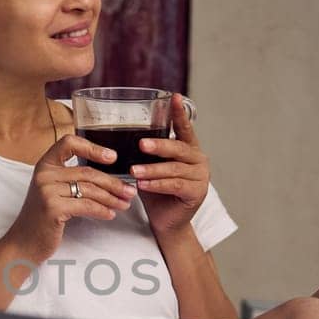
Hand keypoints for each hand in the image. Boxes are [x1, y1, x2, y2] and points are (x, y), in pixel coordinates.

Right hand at [4, 134, 138, 263]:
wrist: (24, 244)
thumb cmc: (42, 218)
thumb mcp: (53, 192)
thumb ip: (70, 179)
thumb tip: (107, 177)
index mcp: (44, 165)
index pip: (68, 143)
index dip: (93, 147)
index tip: (112, 157)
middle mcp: (43, 174)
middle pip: (87, 172)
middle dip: (113, 183)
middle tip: (130, 191)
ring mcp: (46, 191)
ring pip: (90, 190)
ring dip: (112, 198)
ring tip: (124, 204)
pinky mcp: (52, 208)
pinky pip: (86, 206)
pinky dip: (102, 210)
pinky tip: (110, 214)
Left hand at [133, 93, 210, 236]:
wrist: (167, 222)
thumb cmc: (156, 192)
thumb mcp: (150, 168)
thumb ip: (145, 154)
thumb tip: (117, 137)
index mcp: (188, 149)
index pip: (184, 128)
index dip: (179, 113)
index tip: (173, 97)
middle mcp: (198, 159)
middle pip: (178, 148)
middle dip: (159, 145)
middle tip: (141, 144)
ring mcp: (200, 176)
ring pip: (174, 169)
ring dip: (152, 169)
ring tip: (134, 171)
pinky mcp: (197, 193)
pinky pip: (175, 185)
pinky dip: (157, 184)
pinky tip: (142, 185)